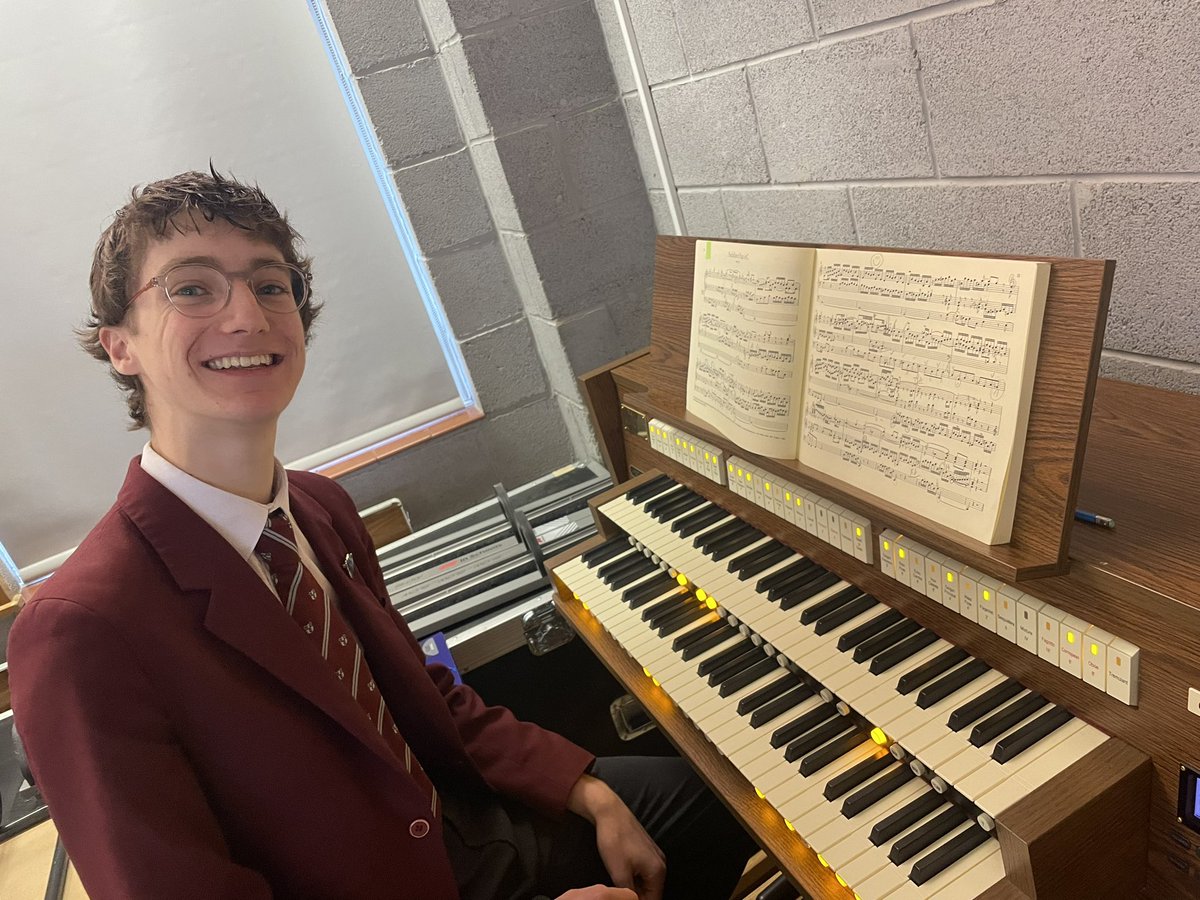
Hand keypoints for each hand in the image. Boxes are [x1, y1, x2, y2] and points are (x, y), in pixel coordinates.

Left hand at [566, 775, 666, 899]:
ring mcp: (654, 855)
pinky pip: (643, 872)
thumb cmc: (615, 840)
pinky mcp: (645, 849)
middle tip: (618, 893)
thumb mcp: (619, 873)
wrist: (610, 812)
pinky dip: (633, 878)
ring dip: (634, 888)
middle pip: (651, 892)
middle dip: (636, 896)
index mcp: (658, 871)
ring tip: (618, 885)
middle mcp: (661, 864)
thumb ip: (628, 893)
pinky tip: (620, 876)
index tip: (623, 899)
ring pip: (646, 882)